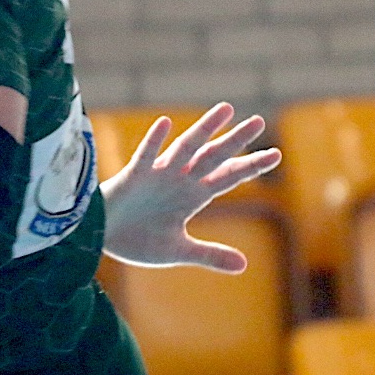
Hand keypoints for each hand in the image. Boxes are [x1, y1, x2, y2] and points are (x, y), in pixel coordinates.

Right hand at [99, 102, 280, 270]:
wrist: (98, 238)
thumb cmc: (136, 241)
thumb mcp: (177, 251)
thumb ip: (209, 255)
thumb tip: (243, 265)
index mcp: (192, 196)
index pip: (228, 177)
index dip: (250, 166)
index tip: (276, 155)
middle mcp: (180, 181)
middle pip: (213, 157)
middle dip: (235, 140)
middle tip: (259, 122)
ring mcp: (157, 176)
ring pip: (186, 149)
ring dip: (204, 130)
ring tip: (225, 110)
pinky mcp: (133, 178)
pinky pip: (145, 157)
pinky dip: (154, 142)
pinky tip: (165, 123)